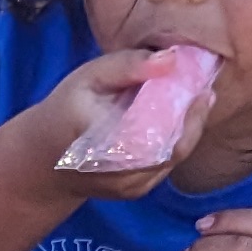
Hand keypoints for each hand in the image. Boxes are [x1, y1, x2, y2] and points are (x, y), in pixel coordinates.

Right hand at [8, 45, 210, 203]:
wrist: (45, 161)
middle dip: (194, 117)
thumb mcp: (88, 77)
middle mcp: (118, 170)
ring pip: (175, 156)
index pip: (156, 129)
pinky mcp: (138, 191)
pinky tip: (181, 120)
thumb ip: (127, 66)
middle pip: (173, 146)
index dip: (184, 111)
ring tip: (197, 100)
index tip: (201, 86)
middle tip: (206, 90)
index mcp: (102, 138)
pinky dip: (179, 140)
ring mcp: (130, 186)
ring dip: (190, 128)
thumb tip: (171, 59)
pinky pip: (168, 164)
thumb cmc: (67, 111)